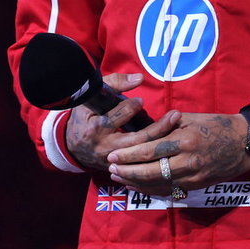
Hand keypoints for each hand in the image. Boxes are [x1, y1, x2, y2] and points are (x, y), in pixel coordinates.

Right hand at [64, 72, 181, 172]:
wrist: (73, 146)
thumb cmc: (86, 117)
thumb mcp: (92, 99)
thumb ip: (114, 83)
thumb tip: (139, 78)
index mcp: (95, 129)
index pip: (114, 118)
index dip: (128, 109)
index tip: (141, 101)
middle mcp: (105, 147)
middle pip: (135, 139)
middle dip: (157, 128)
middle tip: (174, 115)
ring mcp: (115, 161)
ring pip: (142, 152)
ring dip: (161, 140)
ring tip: (177, 125)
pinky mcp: (122, 169)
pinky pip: (142, 163)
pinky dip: (156, 153)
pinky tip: (171, 142)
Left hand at [106, 112, 249, 196]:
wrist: (246, 143)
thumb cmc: (218, 125)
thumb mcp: (192, 118)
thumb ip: (167, 126)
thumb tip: (144, 132)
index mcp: (186, 141)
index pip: (150, 150)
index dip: (129, 154)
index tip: (113, 155)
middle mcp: (188, 161)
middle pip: (150, 171)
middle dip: (127, 171)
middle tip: (110, 168)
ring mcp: (193, 176)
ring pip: (157, 184)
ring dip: (135, 182)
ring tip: (119, 178)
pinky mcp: (196, 185)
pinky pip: (169, 190)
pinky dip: (151, 189)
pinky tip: (138, 186)